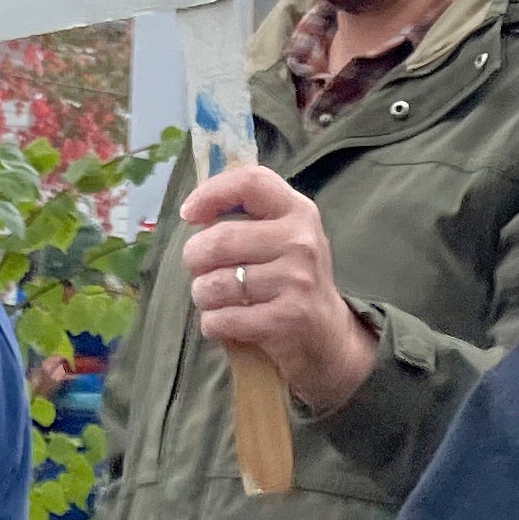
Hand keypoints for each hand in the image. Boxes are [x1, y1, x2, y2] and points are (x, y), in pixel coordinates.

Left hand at [177, 164, 376, 414]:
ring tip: (213, 299)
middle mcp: (301, 241)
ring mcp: (296, 281)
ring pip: (214, 283)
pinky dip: (212, 323)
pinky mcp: (286, 320)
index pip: (251, 182)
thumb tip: (194, 211)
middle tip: (199, 271)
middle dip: (194, 259)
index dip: (212, 192)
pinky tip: (223, 322)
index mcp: (299, 212)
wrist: (329, 337)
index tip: (189, 214)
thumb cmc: (292, 280)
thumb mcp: (284, 238)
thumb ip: (249, 218)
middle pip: (219, 239)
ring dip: (202, 295)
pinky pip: (222, 318)